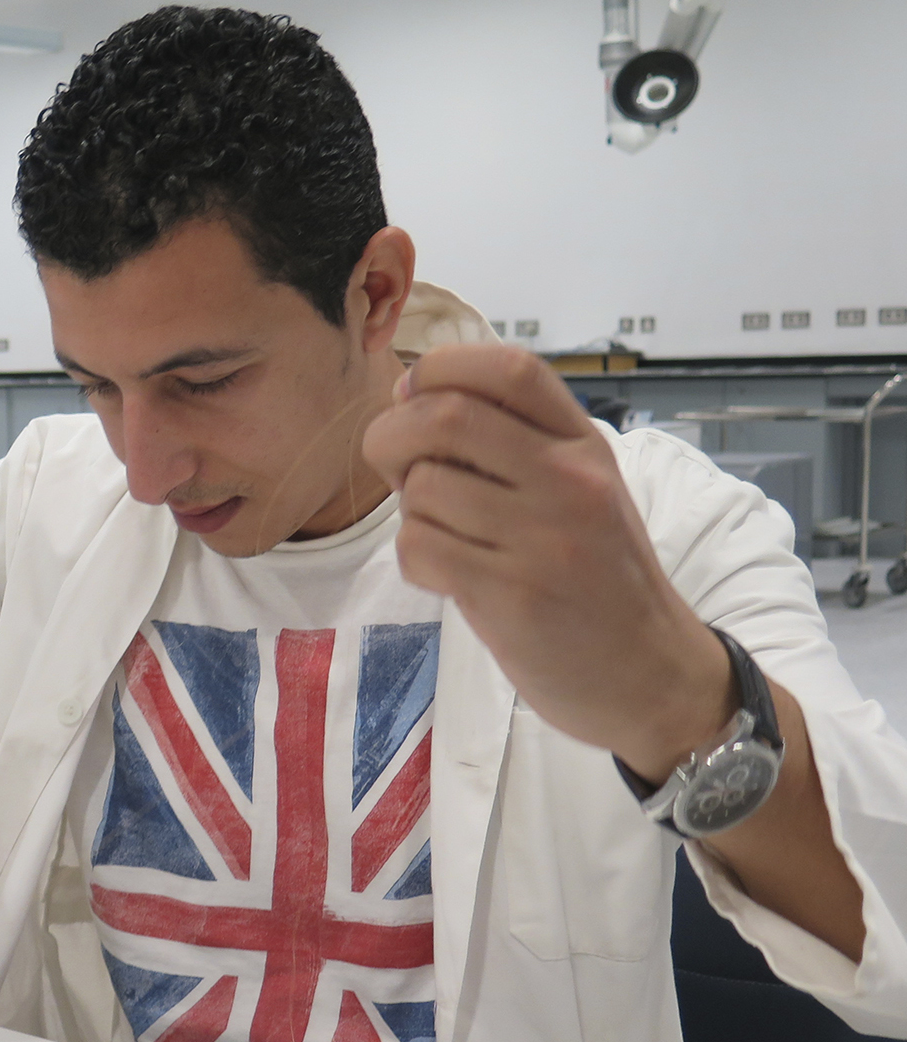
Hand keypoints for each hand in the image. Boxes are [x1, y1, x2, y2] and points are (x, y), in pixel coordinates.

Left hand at [360, 344, 730, 776]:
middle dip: (392, 437)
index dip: (441, 367)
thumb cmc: (598, 577)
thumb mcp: (582, 488)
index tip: (415, 397)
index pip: (508, 367)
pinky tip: (450, 575)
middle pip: (445, 416)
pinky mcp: (511, 595)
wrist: (650, 674)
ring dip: (411, 511)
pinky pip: (420, 547)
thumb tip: (410, 396)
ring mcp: (542, 537)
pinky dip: (416, 559)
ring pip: (422, 487)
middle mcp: (569, 480)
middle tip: (399, 469)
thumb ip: (514, 441)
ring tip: (447, 535)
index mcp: (583, 444)